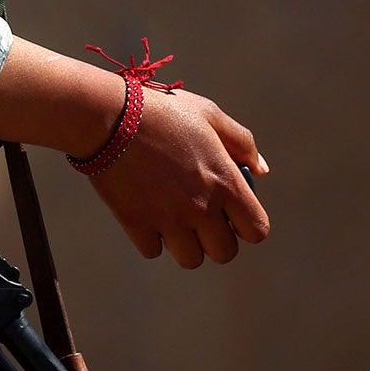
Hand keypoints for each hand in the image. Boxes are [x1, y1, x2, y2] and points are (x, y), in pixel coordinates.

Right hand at [85, 88, 270, 268]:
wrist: (109, 116)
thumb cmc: (162, 111)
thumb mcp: (208, 115)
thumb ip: (241, 142)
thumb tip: (260, 170)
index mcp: (225, 181)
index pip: (256, 230)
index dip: (247, 226)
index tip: (233, 216)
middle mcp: (201, 206)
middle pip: (224, 253)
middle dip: (215, 240)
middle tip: (201, 220)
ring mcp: (168, 218)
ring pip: (190, 259)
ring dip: (185, 244)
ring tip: (173, 220)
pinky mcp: (137, 223)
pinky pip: (153, 250)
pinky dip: (151, 238)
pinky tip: (146, 214)